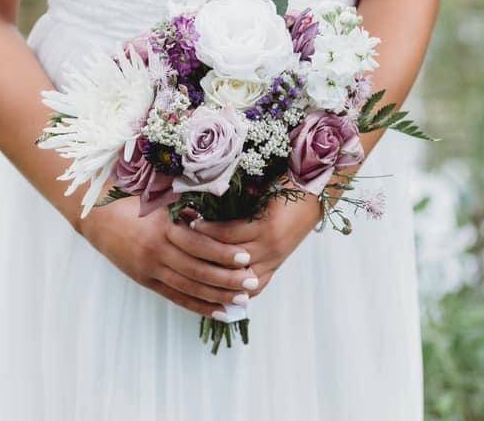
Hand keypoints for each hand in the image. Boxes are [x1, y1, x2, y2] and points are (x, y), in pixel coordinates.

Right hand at [78, 197, 258, 317]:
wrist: (98, 219)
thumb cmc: (134, 204)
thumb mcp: (161, 202)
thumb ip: (188, 212)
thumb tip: (218, 221)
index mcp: (162, 227)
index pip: (199, 244)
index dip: (223, 253)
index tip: (246, 257)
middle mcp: (156, 251)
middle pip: (197, 270)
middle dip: (227, 279)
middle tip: (252, 282)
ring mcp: (150, 269)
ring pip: (188, 288)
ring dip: (217, 296)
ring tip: (241, 301)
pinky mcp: (146, 281)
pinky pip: (175, 297)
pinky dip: (197, 306)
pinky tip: (218, 311)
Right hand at [189, 195, 322, 298]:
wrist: (312, 192)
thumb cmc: (283, 214)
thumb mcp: (261, 240)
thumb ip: (240, 251)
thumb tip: (204, 252)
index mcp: (264, 271)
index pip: (231, 292)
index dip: (205, 289)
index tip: (179, 278)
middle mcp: (266, 264)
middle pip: (225, 279)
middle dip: (196, 271)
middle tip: (171, 259)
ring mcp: (268, 248)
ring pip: (225, 257)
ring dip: (199, 248)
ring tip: (177, 239)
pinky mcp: (267, 230)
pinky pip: (232, 234)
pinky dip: (211, 230)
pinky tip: (196, 223)